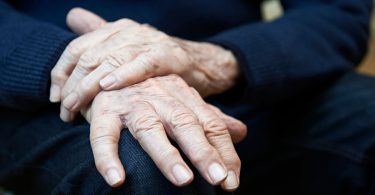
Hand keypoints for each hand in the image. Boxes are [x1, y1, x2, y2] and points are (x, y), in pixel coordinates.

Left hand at [50, 8, 239, 121]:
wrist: (201, 64)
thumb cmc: (158, 63)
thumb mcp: (126, 49)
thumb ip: (99, 36)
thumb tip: (72, 16)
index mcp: (116, 29)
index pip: (77, 48)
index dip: (61, 72)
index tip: (56, 97)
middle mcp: (130, 31)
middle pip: (90, 56)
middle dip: (72, 85)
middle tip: (64, 110)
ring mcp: (150, 41)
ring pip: (111, 59)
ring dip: (90, 85)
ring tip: (77, 106)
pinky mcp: (169, 55)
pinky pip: (143, 63)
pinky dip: (124, 74)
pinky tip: (108, 86)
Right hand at [82, 75, 246, 190]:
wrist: (112, 68)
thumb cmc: (152, 93)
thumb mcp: (183, 102)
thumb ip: (210, 119)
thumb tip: (242, 132)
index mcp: (184, 96)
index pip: (210, 124)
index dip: (224, 151)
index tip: (232, 180)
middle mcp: (161, 97)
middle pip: (185, 123)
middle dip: (203, 151)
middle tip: (218, 178)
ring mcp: (132, 103)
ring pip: (149, 128)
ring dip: (166, 154)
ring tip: (184, 180)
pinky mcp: (104, 110)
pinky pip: (104, 133)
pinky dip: (108, 156)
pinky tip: (116, 179)